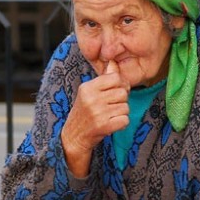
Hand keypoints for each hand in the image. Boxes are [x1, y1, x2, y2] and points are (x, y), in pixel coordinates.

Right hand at [61, 60, 129, 176]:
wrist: (73, 136)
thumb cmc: (83, 112)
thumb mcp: (88, 92)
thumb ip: (103, 79)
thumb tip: (114, 63)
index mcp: (88, 87)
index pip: (115, 77)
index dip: (121, 83)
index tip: (117, 90)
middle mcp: (92, 99)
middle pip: (123, 92)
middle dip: (121, 100)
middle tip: (112, 106)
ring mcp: (98, 113)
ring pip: (126, 107)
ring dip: (121, 113)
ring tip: (109, 116)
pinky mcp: (104, 126)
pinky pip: (125, 120)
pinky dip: (121, 123)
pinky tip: (111, 124)